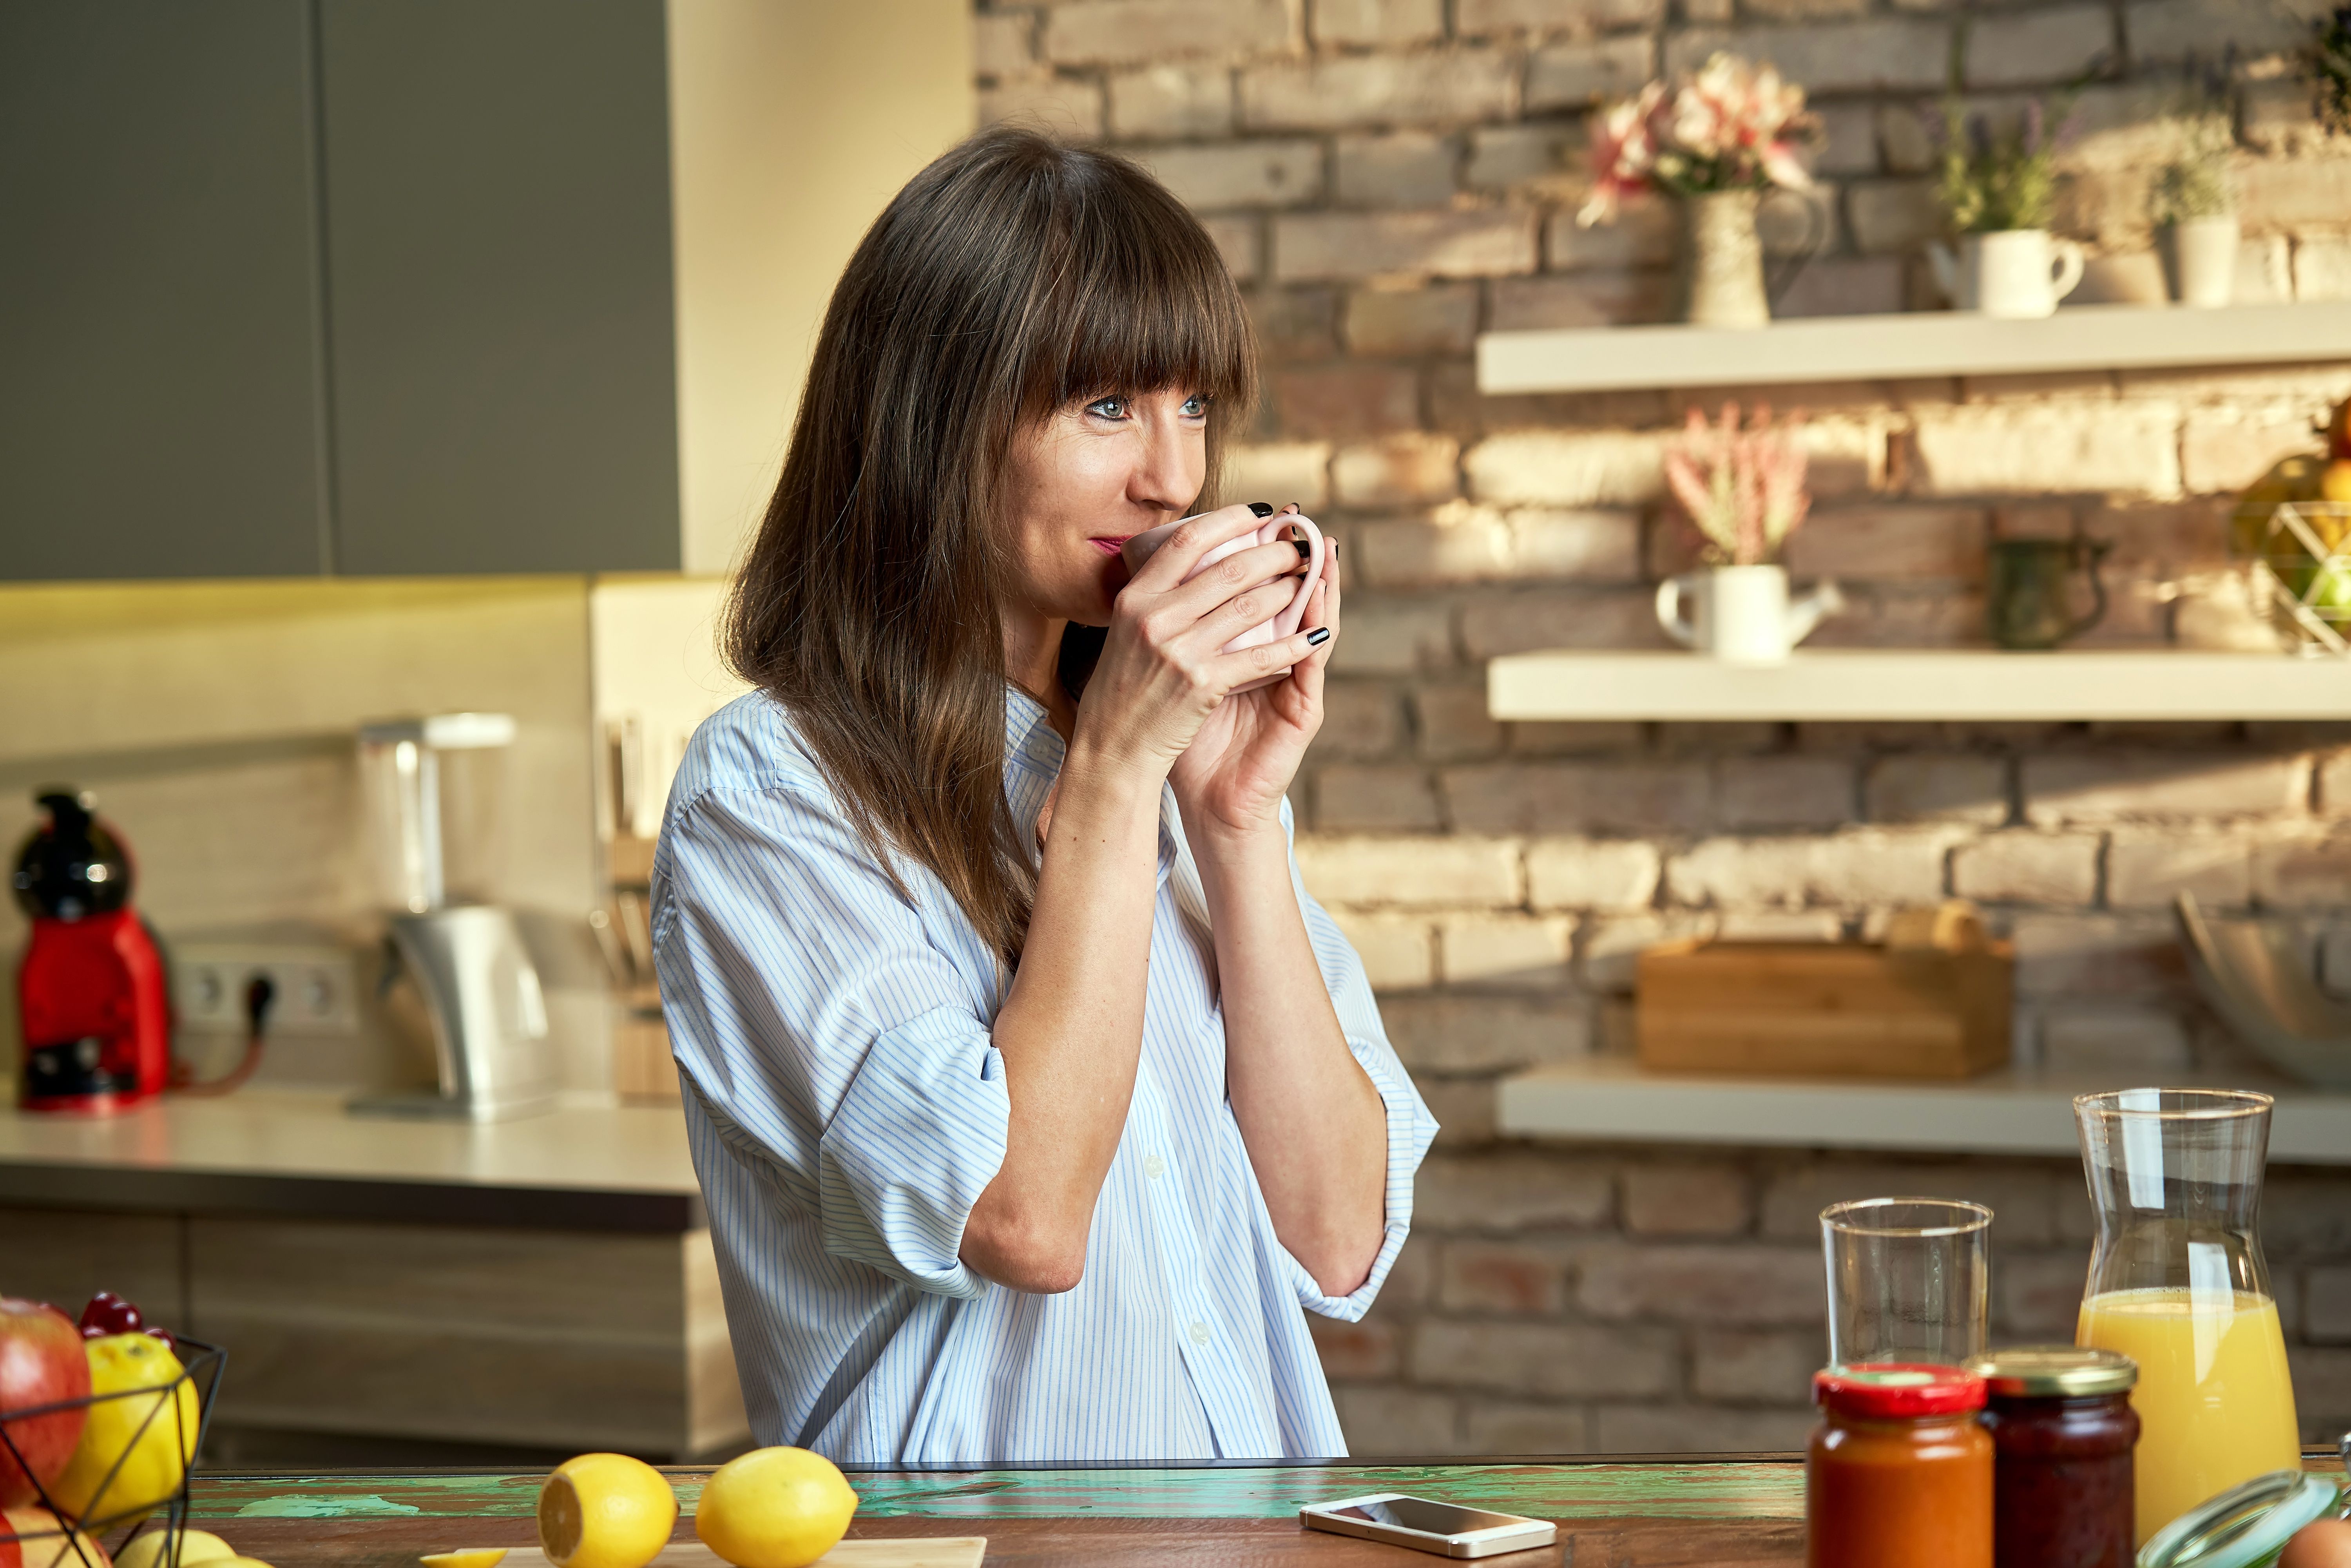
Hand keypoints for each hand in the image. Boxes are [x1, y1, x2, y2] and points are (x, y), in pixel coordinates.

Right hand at [1070, 505, 1331, 784]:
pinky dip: (1291, 645)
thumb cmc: (1123, 688)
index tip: (1261, 513)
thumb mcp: (1126, 631)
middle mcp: (1153, 617)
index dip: (1230, 519)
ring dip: (1287, 592)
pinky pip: (1259, 656)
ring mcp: (1178, 650)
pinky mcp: (1201, 684)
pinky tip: (1312, 636)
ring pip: (1248, 607)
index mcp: (1134, 598)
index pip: (1186, 541)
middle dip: (1272, 553)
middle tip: (1297, 549)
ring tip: (1306, 584)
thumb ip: (1155, 597)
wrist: (1112, 747)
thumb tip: (1194, 556)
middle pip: (1227, 568)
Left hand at [1167, 507, 1338, 838]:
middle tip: (1295, 517)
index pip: (1258, 594)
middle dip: (1292, 557)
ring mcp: (1294, 686)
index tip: (1255, 516)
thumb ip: (1180, 642)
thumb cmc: (1191, 741)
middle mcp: (1275, 663)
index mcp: (1246, 651)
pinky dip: (1317, 634)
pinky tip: (1320, 608)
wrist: (1212, 802)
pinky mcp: (1304, 711)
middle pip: (1291, 599)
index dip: (1258, 557)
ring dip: (1320, 585)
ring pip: (1313, 625)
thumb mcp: (1180, 680)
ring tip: (1322, 547)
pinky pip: (1312, 666)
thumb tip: (1148, 596)